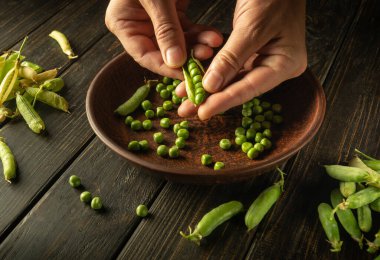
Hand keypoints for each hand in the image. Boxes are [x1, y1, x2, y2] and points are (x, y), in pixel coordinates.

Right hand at [105, 0, 222, 79]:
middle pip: (163, 51)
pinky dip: (201, 33)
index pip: (144, 54)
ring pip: (179, 43)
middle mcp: (138, 25)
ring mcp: (156, 21)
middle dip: (187, 55)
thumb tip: (175, 62)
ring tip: (214, 42)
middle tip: (206, 56)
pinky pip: (187, 30)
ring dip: (198, 44)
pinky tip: (213, 35)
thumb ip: (166, 29)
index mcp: (123, 22)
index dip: (164, 66)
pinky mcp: (173, 14)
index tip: (185, 73)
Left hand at [176, 0, 306, 119]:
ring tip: (185, 98)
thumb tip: (210, 87)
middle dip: (212, 98)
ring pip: (233, 78)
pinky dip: (212, 71)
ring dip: (209, 87)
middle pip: (241, 87)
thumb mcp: (252, 27)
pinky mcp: (252, 51)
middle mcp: (276, 65)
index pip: (251, 87)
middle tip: (187, 110)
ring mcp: (264, 58)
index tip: (203, 112)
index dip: (225, 101)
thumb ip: (231, 59)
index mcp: (285, 62)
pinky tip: (194, 80)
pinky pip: (230, 66)